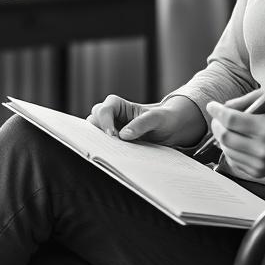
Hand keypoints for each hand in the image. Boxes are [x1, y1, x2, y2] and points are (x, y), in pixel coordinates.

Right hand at [86, 94, 206, 147]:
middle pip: (93, 120)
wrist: (170, 129)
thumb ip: (142, 123)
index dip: (104, 120)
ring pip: (95, 134)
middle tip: (107, 146)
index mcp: (118, 105)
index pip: (104, 109)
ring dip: (99, 142)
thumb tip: (124, 135)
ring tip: (110, 153)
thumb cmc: (163, 118)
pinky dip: (105, 151)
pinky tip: (114, 158)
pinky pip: (103, 146)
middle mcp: (111, 117)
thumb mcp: (157, 119)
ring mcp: (110, 130)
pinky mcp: (113, 143)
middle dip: (97, 132)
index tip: (112, 135)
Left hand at [207, 88, 264, 178]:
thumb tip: (226, 106)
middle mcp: (263, 149)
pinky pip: (234, 161)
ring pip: (227, 150)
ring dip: (222, 137)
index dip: (217, 111)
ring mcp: (260, 163)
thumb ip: (249, 99)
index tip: (212, 106)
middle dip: (217, 125)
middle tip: (218, 118)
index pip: (231, 120)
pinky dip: (230, 150)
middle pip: (225, 137)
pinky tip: (237, 141)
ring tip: (228, 128)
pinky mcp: (259, 172)